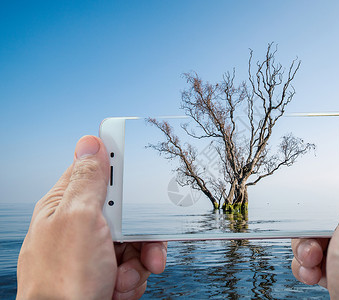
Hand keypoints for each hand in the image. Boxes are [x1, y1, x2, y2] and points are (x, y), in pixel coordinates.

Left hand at [17, 136, 166, 299]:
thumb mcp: (78, 220)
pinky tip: (119, 287)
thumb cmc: (63, 280)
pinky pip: (136, 263)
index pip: (96, 171)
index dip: (119, 169)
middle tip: (141, 243)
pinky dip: (134, 278)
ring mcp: (95, 250)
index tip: (138, 168)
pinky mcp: (108, 270)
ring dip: (139, 261)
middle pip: (127, 210)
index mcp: (66, 205)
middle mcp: (81, 226)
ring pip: (137, 239)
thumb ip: (88, 181)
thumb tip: (90, 142)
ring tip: (121, 278)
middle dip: (140, 231)